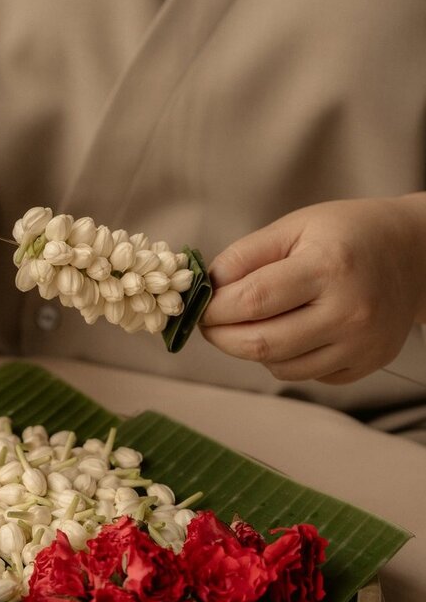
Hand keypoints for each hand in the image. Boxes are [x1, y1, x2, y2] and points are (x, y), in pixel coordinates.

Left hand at [199, 196, 425, 383]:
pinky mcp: (366, 364)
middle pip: (262, 343)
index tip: (198, 306)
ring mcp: (361, 344)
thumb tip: (207, 287)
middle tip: (208, 324)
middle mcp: (350, 312)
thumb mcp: (293, 227)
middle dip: (221, 337)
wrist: (412, 253)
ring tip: (248, 323)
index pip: (253, 300)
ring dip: (249, 350)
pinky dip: (282, 359)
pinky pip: (305, 375)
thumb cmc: (345, 233)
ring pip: (280, 367)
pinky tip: (286, 331)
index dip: (214, 309)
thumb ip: (244, 256)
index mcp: (329, 267)